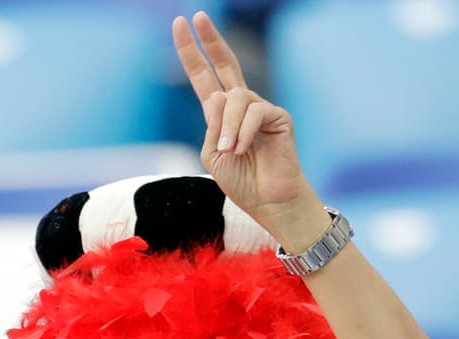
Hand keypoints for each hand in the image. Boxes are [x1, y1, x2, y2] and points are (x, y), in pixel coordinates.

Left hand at [173, 14, 325, 243]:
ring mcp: (260, 108)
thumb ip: (211, 125)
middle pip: (225, 64)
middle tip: (197, 16)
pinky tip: (243, 150)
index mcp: (220, 115)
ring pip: (237, 98)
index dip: (192, 52)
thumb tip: (218, 95)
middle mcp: (240, 106)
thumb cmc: (241, 181)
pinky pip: (254, 113)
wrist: (268, 201)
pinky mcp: (278, 116)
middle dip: (211, 40)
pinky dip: (243, 133)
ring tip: (229, 151)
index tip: (180, 25)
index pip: (203, 77)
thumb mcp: (213, 154)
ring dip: (228, 127)